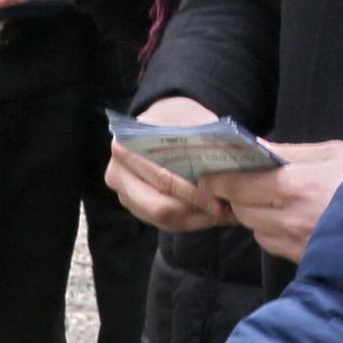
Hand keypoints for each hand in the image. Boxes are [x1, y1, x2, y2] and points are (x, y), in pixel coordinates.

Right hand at [107, 91, 230, 230]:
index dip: (192, 194)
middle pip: (158, 208)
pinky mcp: (136, 207)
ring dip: (195, 220)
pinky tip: (210, 214)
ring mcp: (124, 194)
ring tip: (223, 214)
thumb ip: (204, 137)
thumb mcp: (190, 118)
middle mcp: (117, 174)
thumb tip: (224, 158)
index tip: (220, 200)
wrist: (161, 120)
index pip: (162, 181)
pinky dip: (190, 221)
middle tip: (225, 212)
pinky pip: (164, 224)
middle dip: (195, 212)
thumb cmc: (177, 118)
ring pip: (163, 220)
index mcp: (125, 149)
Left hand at [217, 139, 342, 264]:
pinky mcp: (303, 259)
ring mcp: (296, 243)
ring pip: (255, 228)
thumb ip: (290, 152)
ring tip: (275, 199)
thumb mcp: (332, 154)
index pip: (237, 185)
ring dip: (256, 214)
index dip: (219, 180)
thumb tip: (255, 146)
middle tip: (244, 182)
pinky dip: (272, 231)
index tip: (211, 174)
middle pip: (241, 208)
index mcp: (295, 186)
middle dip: (237, 195)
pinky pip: (273, 244)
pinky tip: (291, 218)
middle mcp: (290, 219)